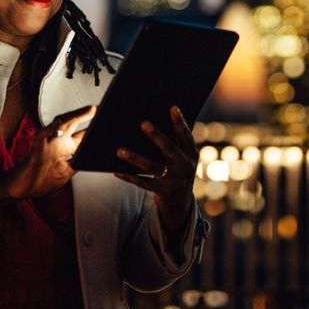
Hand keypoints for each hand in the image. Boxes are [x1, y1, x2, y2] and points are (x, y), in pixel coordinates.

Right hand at [0, 105, 94, 209]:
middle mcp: (57, 142)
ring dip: (74, 116)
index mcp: (65, 148)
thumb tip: (94, 159)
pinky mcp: (35, 150)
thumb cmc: (40, 180)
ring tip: (89, 109)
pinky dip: (48, 129)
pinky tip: (56, 123)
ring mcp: (46, 144)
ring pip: (60, 124)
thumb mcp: (66, 173)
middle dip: (88, 115)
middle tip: (102, 107)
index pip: (83, 133)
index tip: (108, 119)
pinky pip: (40, 137)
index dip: (95, 126)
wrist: (20, 189)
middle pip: (74, 123)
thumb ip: (78, 163)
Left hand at [114, 105, 195, 234]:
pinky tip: (117, 170)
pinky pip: (144, 183)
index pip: (185, 135)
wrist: (181, 201)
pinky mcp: (163, 191)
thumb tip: (152, 120)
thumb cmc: (175, 169)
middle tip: (143, 123)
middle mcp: (185, 166)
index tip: (173, 107)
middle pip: (169, 148)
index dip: (180, 121)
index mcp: (190, 153)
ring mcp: (175, 180)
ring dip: (135, 158)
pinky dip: (130, 177)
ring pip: (153, 167)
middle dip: (157, 136)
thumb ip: (174, 142)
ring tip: (120, 150)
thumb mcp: (181, 156)